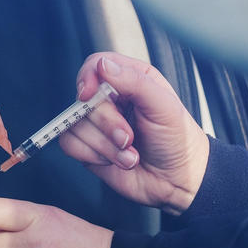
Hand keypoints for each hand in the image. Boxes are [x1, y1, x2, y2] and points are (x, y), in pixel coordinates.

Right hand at [58, 53, 209, 214]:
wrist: (178, 182)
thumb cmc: (178, 141)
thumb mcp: (164, 106)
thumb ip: (135, 82)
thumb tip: (103, 65)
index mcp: (130, 81)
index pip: (95, 65)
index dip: (87, 77)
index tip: (89, 94)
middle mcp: (110, 100)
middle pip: (82, 100)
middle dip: (106, 124)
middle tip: (129, 137)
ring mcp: (97, 124)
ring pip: (75, 125)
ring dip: (105, 146)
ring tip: (129, 153)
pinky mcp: (88, 146)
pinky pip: (69, 144)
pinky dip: (92, 155)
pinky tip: (113, 160)